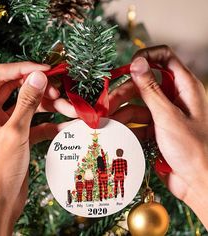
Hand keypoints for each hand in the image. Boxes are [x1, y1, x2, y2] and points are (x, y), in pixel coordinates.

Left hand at [0, 62, 75, 234]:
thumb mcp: (13, 133)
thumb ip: (27, 103)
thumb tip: (37, 77)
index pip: (0, 76)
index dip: (23, 69)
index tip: (45, 70)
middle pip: (18, 90)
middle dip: (41, 89)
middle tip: (58, 91)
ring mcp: (8, 125)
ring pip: (31, 107)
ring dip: (51, 107)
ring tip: (69, 110)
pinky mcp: (20, 136)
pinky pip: (38, 124)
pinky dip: (52, 124)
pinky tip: (66, 125)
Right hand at [110, 45, 207, 228]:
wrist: (199, 182)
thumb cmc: (193, 148)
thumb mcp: (167, 115)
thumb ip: (150, 89)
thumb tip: (137, 63)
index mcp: (184, 87)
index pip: (165, 57)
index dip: (146, 57)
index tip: (128, 67)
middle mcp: (174, 97)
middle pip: (144, 84)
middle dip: (124, 92)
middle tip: (107, 103)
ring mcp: (164, 114)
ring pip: (137, 105)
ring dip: (121, 112)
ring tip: (107, 121)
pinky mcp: (156, 128)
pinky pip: (137, 122)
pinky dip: (127, 126)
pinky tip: (117, 132)